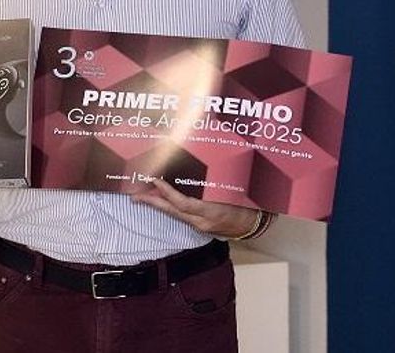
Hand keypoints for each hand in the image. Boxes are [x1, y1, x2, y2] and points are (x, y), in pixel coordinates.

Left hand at [131, 178, 260, 237]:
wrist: (259, 225)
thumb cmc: (249, 203)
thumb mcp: (233, 191)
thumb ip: (212, 184)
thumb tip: (193, 168)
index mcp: (210, 213)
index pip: (182, 203)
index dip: (166, 192)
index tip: (154, 180)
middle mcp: (203, 222)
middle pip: (173, 211)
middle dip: (153, 202)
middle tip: (135, 195)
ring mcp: (201, 226)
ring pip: (175, 214)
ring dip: (159, 205)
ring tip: (142, 197)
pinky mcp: (202, 227)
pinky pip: (182, 216)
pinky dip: (170, 207)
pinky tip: (162, 202)